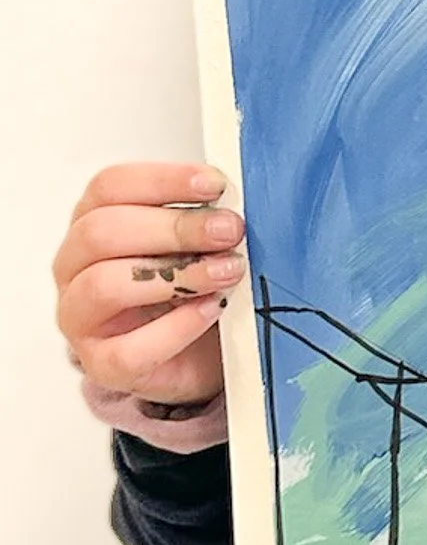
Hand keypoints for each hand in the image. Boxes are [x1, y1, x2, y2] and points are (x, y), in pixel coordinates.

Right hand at [53, 164, 244, 405]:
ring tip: (226, 272)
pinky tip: (211, 310)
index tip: (215, 184)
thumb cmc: (190, 290)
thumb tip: (232, 209)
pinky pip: (131, 349)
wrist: (199, 355)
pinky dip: (177, 328)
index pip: (109, 187)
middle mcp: (75, 266)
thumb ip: (204, 222)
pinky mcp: (102, 363)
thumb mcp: (197, 246)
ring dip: (175, 276)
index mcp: (93, 223)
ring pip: (105, 286)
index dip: (162, 180)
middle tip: (228, 230)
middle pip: (102, 233)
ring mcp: (80, 317)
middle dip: (173, 228)